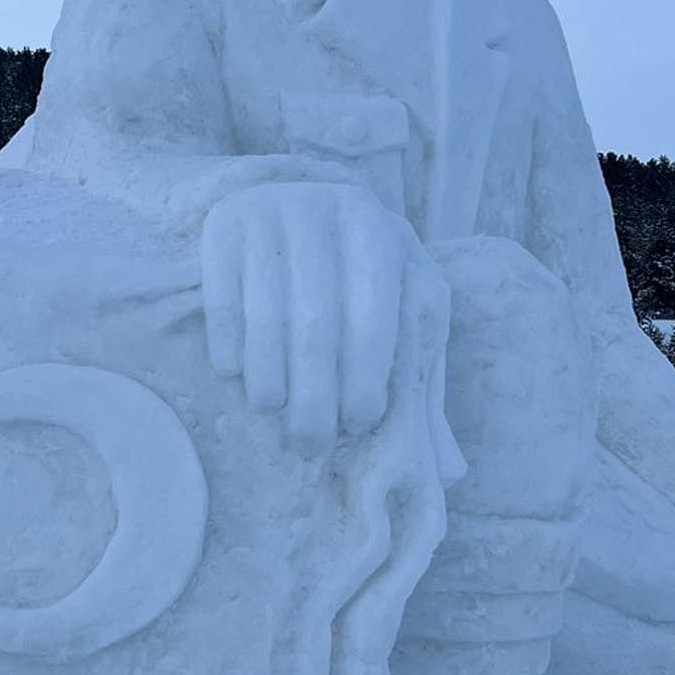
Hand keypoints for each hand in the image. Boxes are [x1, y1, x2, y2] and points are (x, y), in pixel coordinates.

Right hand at [199, 181, 423, 451]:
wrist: (301, 204)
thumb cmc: (360, 283)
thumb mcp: (401, 318)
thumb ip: (420, 385)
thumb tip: (449, 470)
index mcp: (384, 235)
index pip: (375, 319)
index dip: (366, 379)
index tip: (358, 424)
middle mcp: (330, 212)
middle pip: (317, 325)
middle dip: (314, 394)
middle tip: (308, 441)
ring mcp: (273, 210)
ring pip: (266, 315)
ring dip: (269, 377)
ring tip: (273, 412)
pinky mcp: (226, 222)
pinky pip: (225, 298)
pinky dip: (230, 344)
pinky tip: (235, 375)